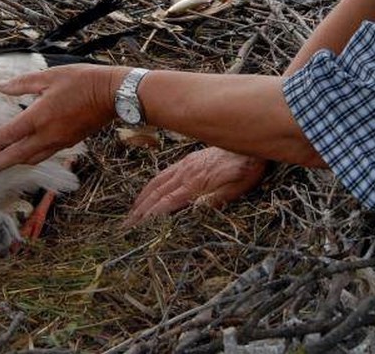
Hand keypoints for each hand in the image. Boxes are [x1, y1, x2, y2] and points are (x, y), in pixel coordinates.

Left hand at [0, 63, 122, 175]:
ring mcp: (59, 142)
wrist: (113, 94)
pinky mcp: (69, 143)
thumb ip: (22, 83)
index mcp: (38, 117)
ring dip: (13, 163)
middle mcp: (47, 135)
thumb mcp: (49, 76)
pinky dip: (31, 157)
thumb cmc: (82, 81)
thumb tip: (1, 87)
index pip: (6, 136)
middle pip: (16, 157)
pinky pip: (45, 154)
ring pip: (31, 159)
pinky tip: (26, 154)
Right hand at [123, 147, 267, 226]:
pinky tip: (148, 190)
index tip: (136, 228)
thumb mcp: (236, 190)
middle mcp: (185, 174)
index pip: (166, 203)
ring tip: (131, 212)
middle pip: (157, 194)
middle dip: (140, 211)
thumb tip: (192, 212)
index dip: (150, 216)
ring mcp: (185, 166)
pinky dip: (151, 184)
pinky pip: (164, 173)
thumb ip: (214, 200)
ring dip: (142, 198)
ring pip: (157, 183)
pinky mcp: (188, 161)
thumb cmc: (246, 170)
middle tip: (126, 226)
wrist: (249, 146)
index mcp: (195, 184)